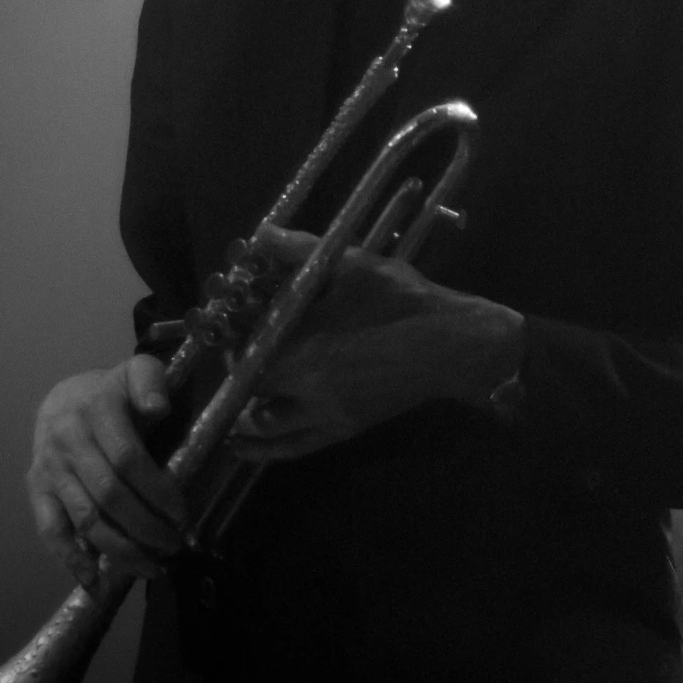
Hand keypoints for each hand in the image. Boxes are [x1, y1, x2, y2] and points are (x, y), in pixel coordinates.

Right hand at [27, 354, 181, 590]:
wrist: (64, 396)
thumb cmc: (114, 390)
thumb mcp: (137, 371)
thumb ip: (150, 382)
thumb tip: (159, 407)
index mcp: (96, 412)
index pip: (128, 460)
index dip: (157, 490)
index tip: (183, 515)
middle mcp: (67, 442)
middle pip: (108, 495)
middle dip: (144, 527)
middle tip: (174, 546)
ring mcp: (49, 469)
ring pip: (83, 518)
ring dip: (118, 549)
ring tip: (151, 569)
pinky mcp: (36, 489)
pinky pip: (49, 528)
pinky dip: (69, 558)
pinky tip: (93, 581)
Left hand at [227, 225, 525, 462]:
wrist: (453, 344)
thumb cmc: (404, 301)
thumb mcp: (354, 266)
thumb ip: (302, 250)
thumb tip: (262, 233)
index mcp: (304, 347)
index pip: (242, 352)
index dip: (229, 340)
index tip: (231, 323)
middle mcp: (307, 388)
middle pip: (248, 388)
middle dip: (238, 370)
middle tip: (238, 351)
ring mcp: (325, 415)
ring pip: (264, 425)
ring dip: (243, 412)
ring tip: (233, 396)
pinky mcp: (343, 429)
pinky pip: (294, 448)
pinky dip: (263, 449)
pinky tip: (242, 445)